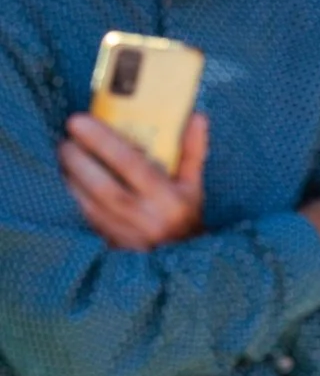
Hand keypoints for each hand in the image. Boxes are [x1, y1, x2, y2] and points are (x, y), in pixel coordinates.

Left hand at [60, 113, 207, 249]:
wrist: (181, 257)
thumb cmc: (186, 212)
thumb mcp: (194, 183)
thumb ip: (193, 150)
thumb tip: (197, 117)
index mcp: (170, 199)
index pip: (132, 166)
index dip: (104, 142)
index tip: (81, 121)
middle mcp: (147, 218)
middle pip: (104, 187)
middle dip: (80, 160)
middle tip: (66, 139)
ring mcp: (127, 234)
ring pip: (89, 203)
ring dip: (72, 177)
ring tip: (65, 154)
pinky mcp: (111, 243)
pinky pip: (86, 216)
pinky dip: (74, 194)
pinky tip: (69, 177)